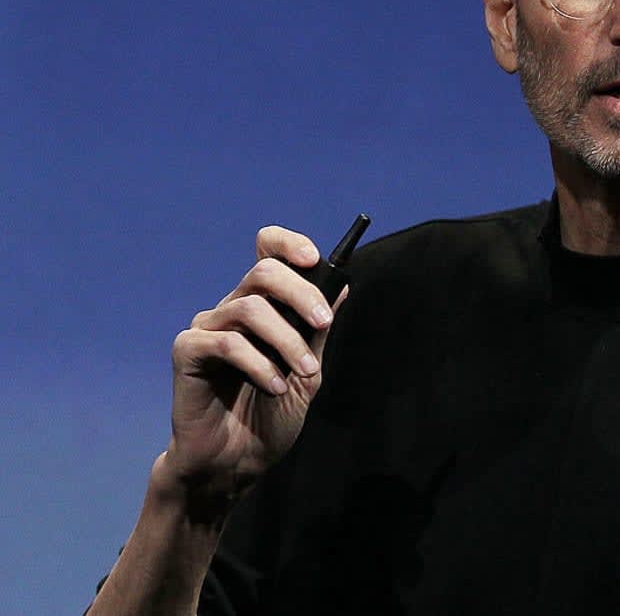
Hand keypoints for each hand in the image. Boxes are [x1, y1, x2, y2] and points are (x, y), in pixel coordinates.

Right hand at [161, 227, 342, 510]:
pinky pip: (226, 342)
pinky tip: (274, 386)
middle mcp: (232, 309)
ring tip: (305, 372)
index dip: (288, 244)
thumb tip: (342, 284)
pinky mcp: (187, 352)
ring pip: (250, 307)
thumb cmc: (270, 418)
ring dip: (287, 339)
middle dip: (301, 293)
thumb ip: (318, 330)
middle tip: (324, 324)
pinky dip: (259, 363)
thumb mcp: (308, 371)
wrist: (235, 464)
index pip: (266, 251)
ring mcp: (207, 328)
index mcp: (262, 307)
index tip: (316, 257)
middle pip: (264, 271)